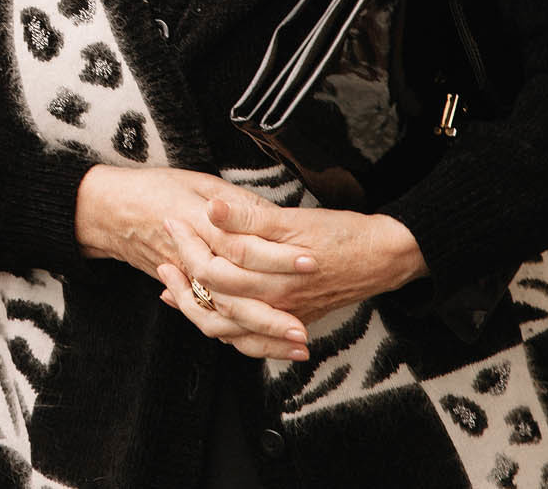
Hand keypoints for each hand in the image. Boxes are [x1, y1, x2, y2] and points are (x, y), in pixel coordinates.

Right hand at [74, 166, 315, 360]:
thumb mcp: (200, 182)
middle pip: (234, 298)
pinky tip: (269, 347)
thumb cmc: (155, 188)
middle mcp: (192, 260)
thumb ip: (236, 203)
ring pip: (222, 320)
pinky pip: (210, 323)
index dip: (279, 257)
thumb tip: (273, 216)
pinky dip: (239, 338)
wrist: (109, 209)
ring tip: (296, 344)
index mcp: (200, 226)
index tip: (311, 261)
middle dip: (271, 318)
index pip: (244, 248)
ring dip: (261, 336)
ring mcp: (185, 281)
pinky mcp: (184, 291)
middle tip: (304, 328)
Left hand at [169, 195, 426, 329]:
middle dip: (181, 281)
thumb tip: (212, 208)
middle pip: (211, 304)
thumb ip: (249, 218)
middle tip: (163, 257)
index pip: (211, 270)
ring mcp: (281, 318)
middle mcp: (272, 305)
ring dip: (194, 310)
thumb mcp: (294, 220)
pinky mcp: (290, 321)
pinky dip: (225, 330)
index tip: (172, 222)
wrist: (384, 259)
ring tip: (172, 289)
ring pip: (226, 328)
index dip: (186, 246)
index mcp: (270, 278)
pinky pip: (249, 340)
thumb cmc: (343, 236)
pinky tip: (209, 316)